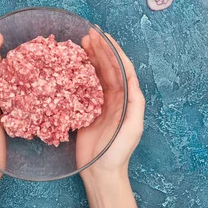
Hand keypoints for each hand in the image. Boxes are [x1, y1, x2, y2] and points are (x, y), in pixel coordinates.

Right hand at [77, 28, 145, 179]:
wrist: (101, 172)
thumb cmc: (118, 152)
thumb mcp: (133, 128)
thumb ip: (135, 104)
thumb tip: (133, 80)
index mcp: (126, 98)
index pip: (121, 68)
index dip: (114, 51)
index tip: (104, 36)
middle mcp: (114, 97)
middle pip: (108, 67)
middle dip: (100, 49)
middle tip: (88, 34)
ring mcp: (98, 102)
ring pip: (95, 74)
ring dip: (90, 57)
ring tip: (80, 43)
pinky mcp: (84, 109)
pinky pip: (82, 86)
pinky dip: (78, 73)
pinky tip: (71, 64)